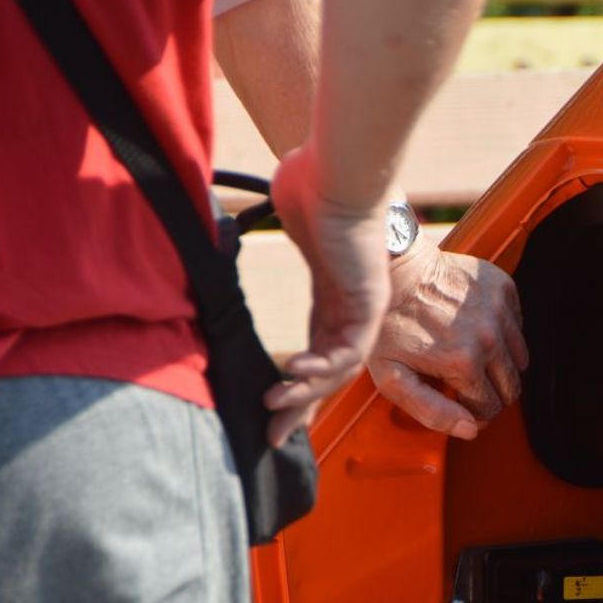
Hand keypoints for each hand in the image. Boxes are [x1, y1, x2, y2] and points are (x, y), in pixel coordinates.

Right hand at [267, 143, 392, 445]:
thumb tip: (231, 224)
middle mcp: (350, 307)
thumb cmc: (314, 181)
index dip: (297, 386)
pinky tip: (296, 373)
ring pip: (340, 370)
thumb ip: (271, 233)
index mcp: (332, 295)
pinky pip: (350, 349)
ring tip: (274, 407)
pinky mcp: (370, 302)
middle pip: (329, 374)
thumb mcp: (288, 219)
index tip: (272, 411)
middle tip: (273, 434)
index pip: (318, 354)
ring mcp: (364, 307)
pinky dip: (323, 366)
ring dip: (305, 393)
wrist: (339, 169)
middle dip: (298, 406)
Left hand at [368, 241, 527, 438]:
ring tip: (471, 355)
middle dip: (491, 393)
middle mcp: (490, 338)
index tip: (459, 401)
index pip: (490, 408)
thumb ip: (431, 411)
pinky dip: (503, 334)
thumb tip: (471, 430)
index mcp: (464, 363)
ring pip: (519, 359)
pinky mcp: (505, 289)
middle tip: (466, 383)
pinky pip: (518, 326)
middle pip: (511, 387)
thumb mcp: (393, 377)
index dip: (474, 412)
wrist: (396, 267)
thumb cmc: (388, 323)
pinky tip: (476, 329)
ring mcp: (500, 311)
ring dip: (499, 364)